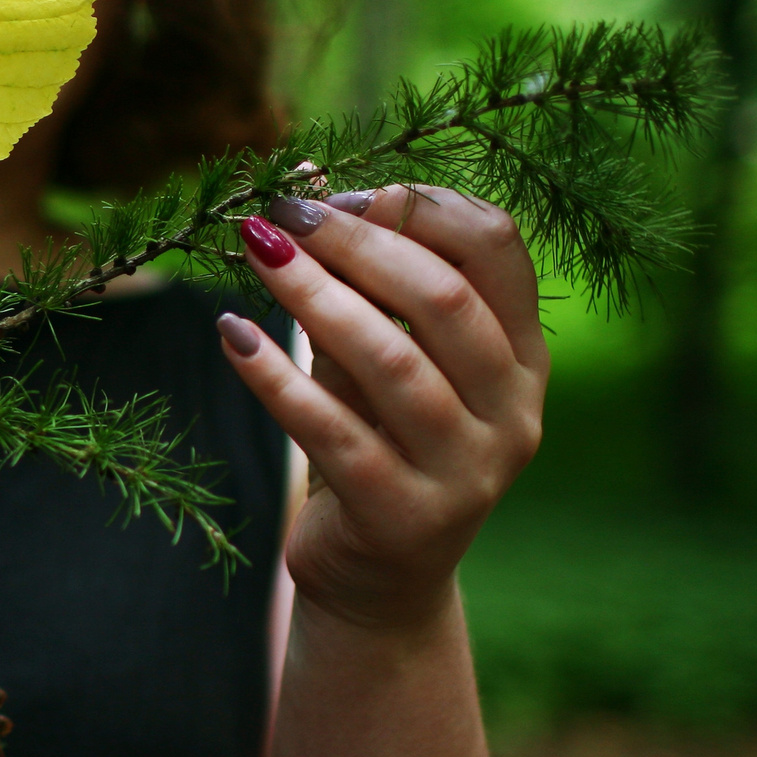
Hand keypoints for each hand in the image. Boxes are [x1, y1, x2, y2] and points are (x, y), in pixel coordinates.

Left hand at [216, 185, 546, 631]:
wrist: (378, 582)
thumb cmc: (378, 443)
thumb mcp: (379, 355)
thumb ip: (357, 279)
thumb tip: (302, 175)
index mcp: (523, 357)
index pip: (499, 248)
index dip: (420, 207)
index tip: (346, 195)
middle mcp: (513, 412)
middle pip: (444, 298)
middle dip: (357, 244)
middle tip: (283, 215)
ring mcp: (466, 471)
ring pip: (392, 361)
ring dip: (314, 297)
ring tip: (256, 253)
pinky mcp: (403, 516)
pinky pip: (332, 431)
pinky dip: (276, 377)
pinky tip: (233, 335)